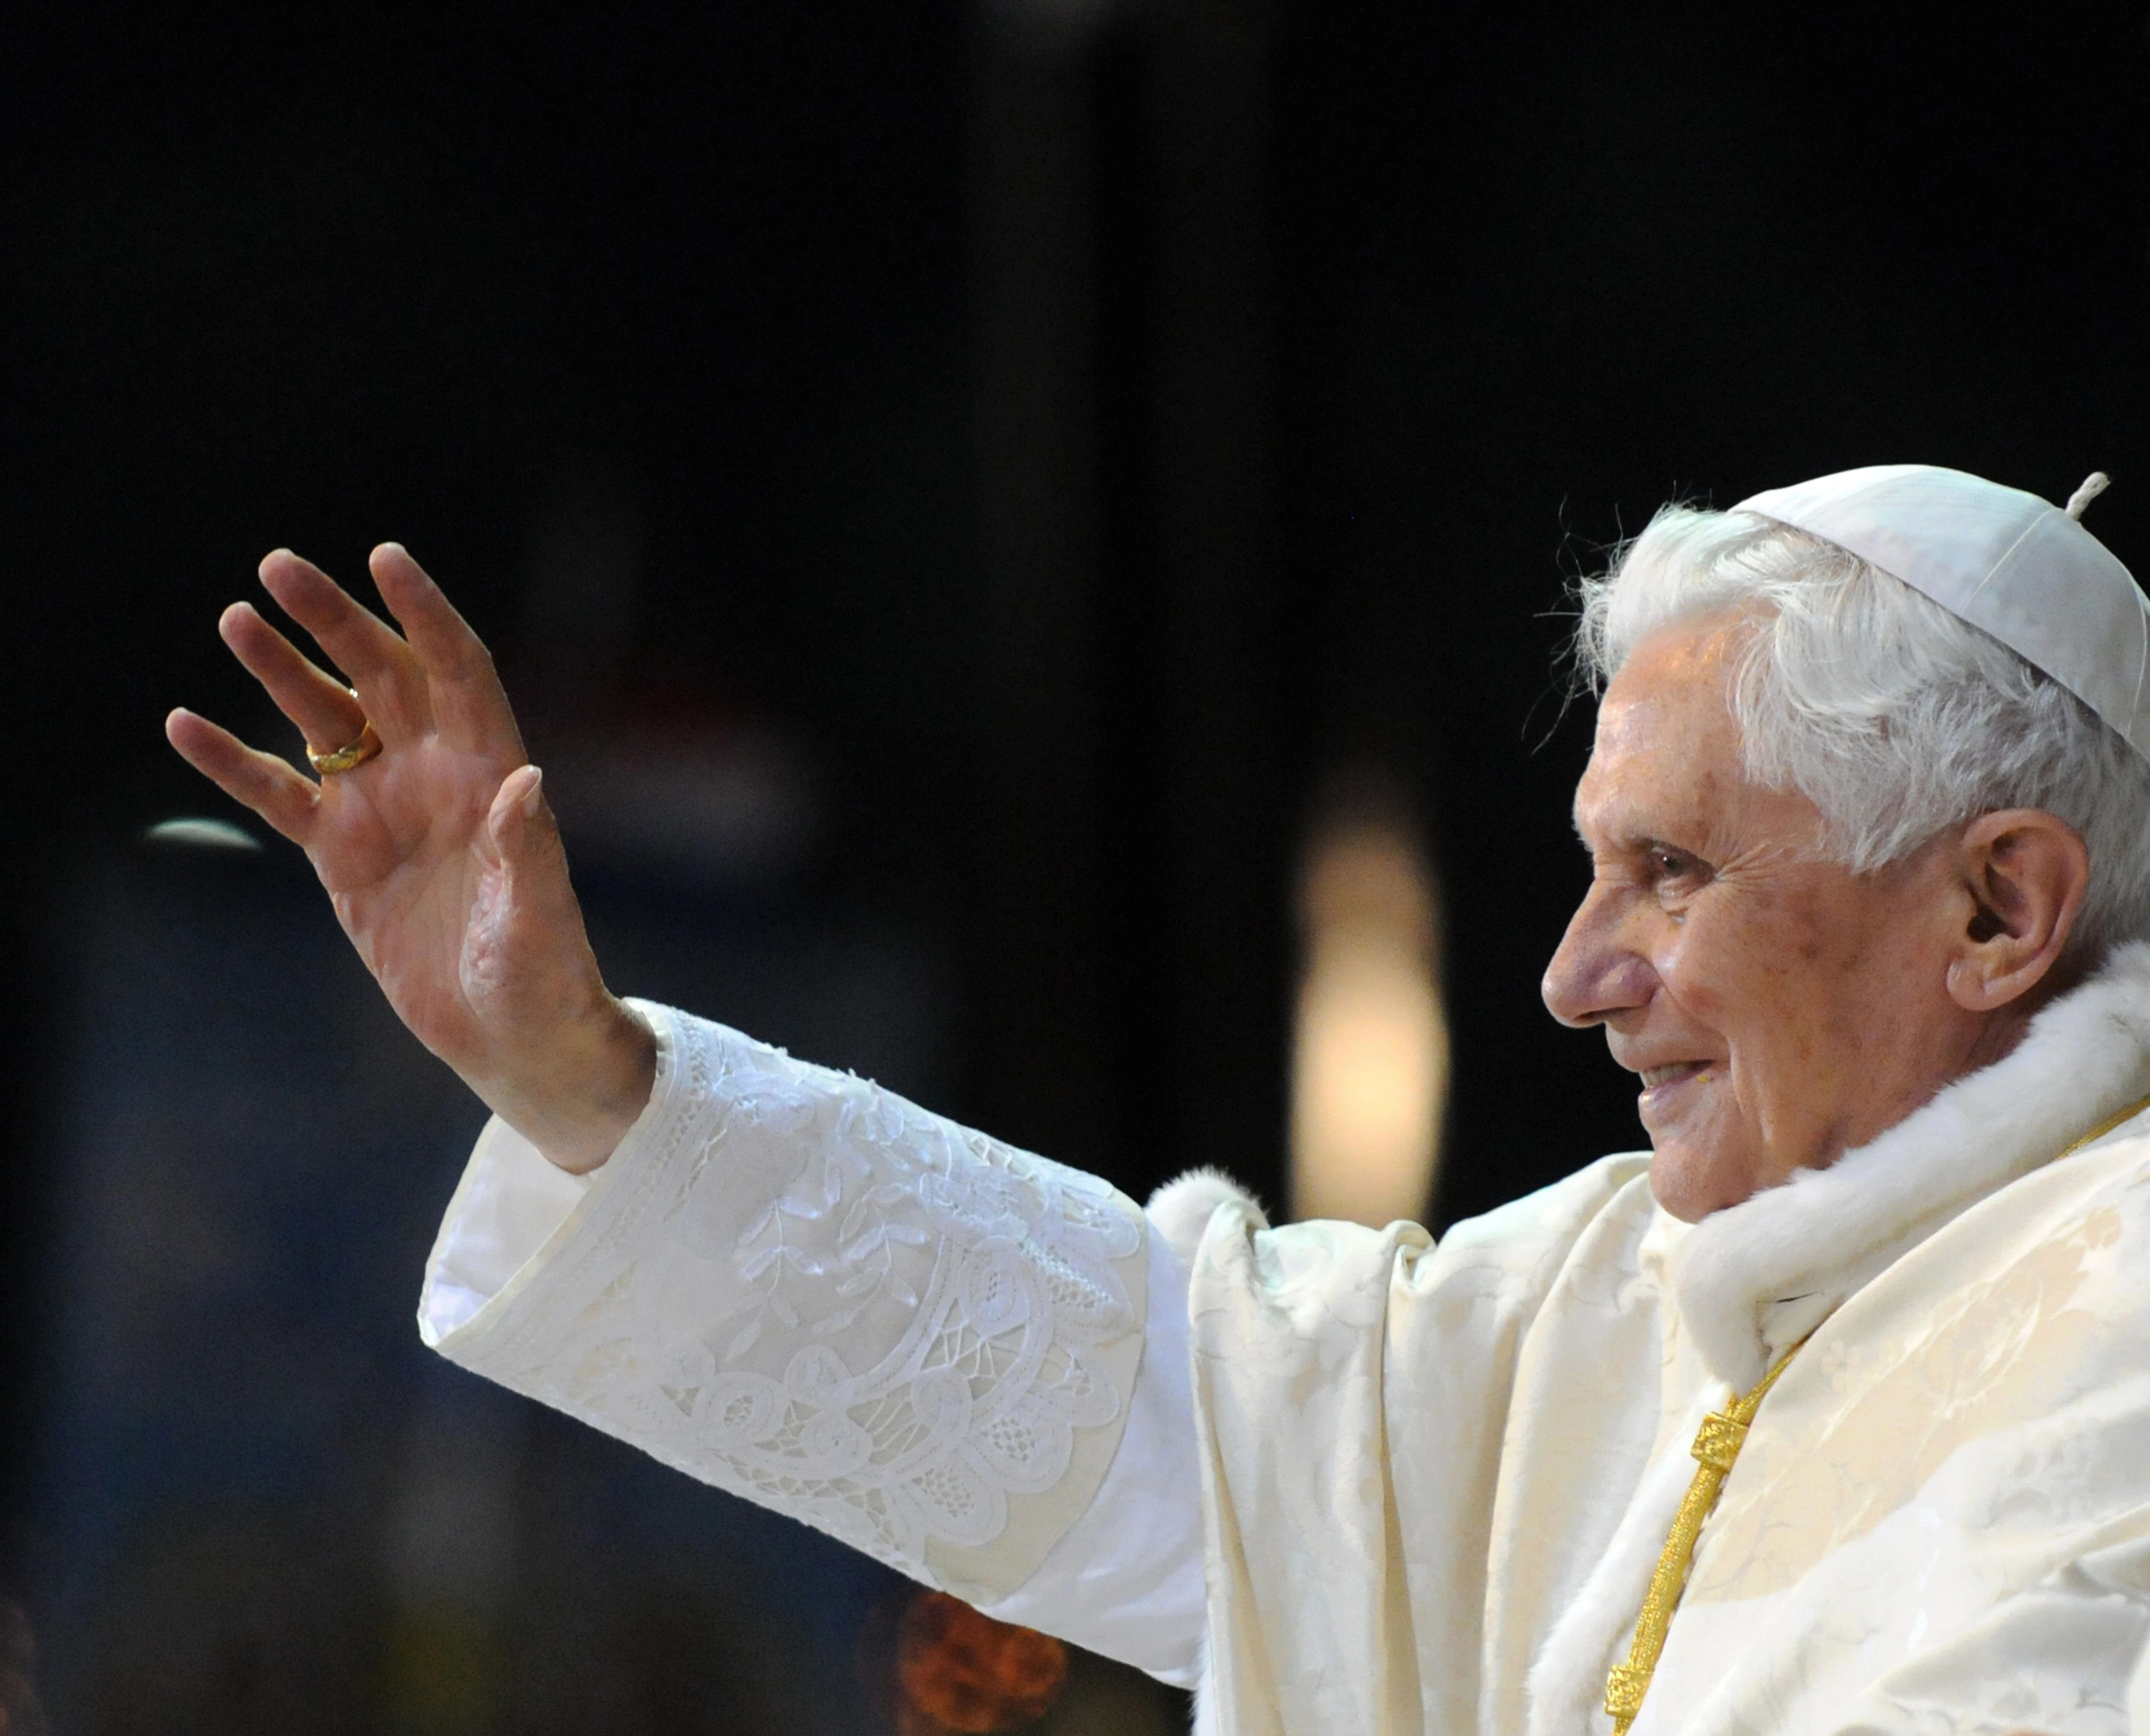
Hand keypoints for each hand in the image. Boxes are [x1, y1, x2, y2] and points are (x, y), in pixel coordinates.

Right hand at [166, 544, 653, 1171]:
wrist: (514, 1036)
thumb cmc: (546, 976)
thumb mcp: (538, 917)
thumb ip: (527, 851)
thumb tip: (524, 781)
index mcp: (490, 773)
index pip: (457, 669)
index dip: (425, 613)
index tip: (386, 559)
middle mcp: (435, 776)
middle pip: (381, 674)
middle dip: (334, 620)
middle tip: (277, 566)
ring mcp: (384, 810)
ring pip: (326, 719)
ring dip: (281, 670)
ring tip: (235, 618)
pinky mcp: (341, 856)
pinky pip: (280, 794)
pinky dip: (234, 762)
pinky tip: (185, 725)